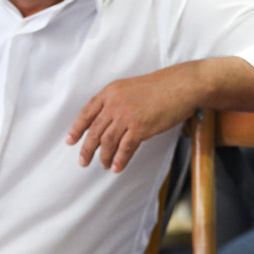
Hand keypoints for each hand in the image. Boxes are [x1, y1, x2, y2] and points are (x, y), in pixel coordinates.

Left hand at [65, 68, 201, 170]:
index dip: (77, 129)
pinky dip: (120, 160)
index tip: (71, 141)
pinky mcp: (140, 127)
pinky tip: (117, 167)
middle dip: (87, 149)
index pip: (87, 113)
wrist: (182, 85)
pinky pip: (125, 148)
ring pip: (108, 142)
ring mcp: (127, 116)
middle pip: (94, 131)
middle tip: (83, 161)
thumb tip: (109, 122)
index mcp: (110, 92)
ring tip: (104, 165)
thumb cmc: (162, 86)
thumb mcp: (131, 88)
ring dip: (104, 157)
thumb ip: (117, 101)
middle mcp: (114, 103)